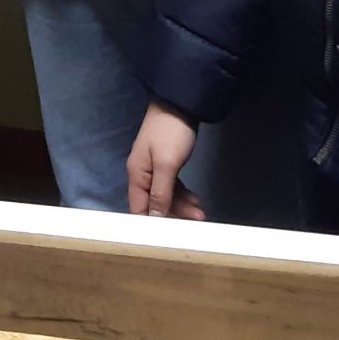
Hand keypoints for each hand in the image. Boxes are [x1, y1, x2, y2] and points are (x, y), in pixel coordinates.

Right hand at [126, 100, 204, 218]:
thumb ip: (160, 192)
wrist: (180, 102)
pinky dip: (183, 195)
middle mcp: (143, 174)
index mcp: (137, 175)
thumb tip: (153, 218)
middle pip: (154, 204)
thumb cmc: (171, 132)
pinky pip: (172, 186)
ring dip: (182, 206)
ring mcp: (154, 168)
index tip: (168, 237)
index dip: (152, 224)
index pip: (139, 209)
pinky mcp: (166, 163)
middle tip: (197, 221)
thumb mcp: (167, 164)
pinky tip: (195, 200)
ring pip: (166, 196)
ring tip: (201, 213)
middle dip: (174, 215)